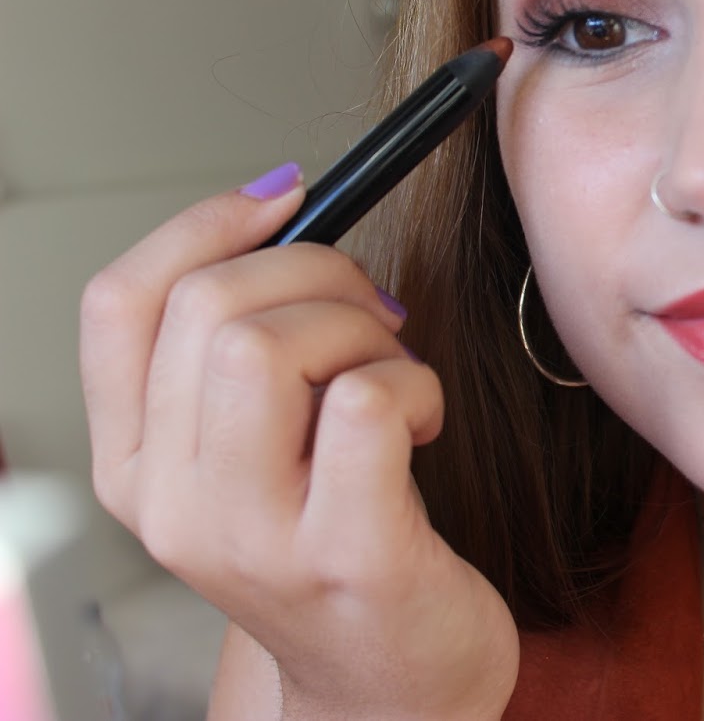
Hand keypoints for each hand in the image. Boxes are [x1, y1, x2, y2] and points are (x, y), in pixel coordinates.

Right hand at [80, 165, 517, 720]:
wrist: (390, 686)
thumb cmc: (338, 543)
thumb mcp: (257, 450)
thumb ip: (245, 350)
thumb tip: (285, 210)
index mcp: (136, 466)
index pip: (118, 304)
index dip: (204, 223)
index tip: (286, 194)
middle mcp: (171, 506)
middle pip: (209, 308)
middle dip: (318, 273)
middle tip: (373, 314)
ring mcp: (252, 538)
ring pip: (270, 345)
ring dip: (364, 333)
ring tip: (395, 381)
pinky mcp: (346, 555)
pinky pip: (363, 401)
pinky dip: (413, 384)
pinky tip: (422, 425)